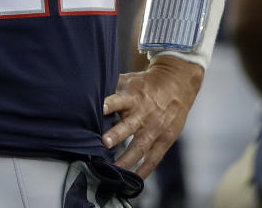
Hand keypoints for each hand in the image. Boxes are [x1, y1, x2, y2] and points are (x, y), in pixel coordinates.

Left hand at [102, 55, 203, 177]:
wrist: (177, 84)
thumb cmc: (145, 84)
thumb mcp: (129, 80)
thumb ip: (110, 88)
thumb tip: (84, 92)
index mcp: (133, 97)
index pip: (119, 100)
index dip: (110, 104)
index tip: (100, 108)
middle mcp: (144, 113)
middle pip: (129, 125)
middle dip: (116, 135)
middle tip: (103, 143)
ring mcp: (156, 128)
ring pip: (140, 146)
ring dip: (127, 159)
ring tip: (114, 170)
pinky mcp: (165, 139)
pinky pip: (153, 158)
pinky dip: (144, 170)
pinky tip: (133, 180)